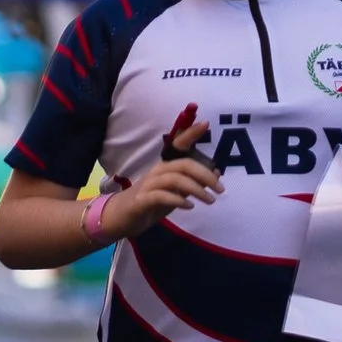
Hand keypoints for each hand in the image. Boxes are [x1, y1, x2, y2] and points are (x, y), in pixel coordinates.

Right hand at [98, 105, 222, 241]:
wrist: (120, 218)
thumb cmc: (150, 203)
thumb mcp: (175, 193)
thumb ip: (192, 183)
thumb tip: (215, 173)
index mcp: (165, 167)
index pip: (178, 145)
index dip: (190, 133)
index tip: (205, 123)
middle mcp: (157, 171)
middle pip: (183, 165)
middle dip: (204, 175)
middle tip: (220, 189)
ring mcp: (148, 185)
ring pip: (174, 179)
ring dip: (195, 189)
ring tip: (210, 200)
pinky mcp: (141, 200)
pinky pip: (161, 196)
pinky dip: (177, 200)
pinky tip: (189, 206)